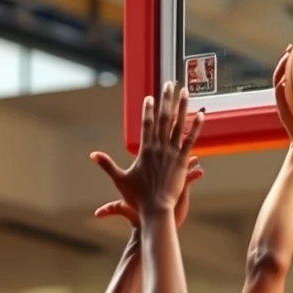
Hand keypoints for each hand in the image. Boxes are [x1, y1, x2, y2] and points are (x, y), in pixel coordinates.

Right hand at [89, 82, 204, 218]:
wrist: (156, 209)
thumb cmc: (138, 198)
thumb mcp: (120, 180)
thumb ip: (107, 165)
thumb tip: (92, 155)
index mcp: (144, 150)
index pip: (146, 124)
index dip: (148, 110)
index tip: (150, 97)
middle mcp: (158, 147)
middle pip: (163, 118)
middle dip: (166, 99)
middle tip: (169, 83)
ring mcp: (171, 153)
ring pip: (178, 124)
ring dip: (182, 106)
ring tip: (186, 91)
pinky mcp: (183, 161)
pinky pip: (191, 140)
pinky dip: (196, 127)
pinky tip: (201, 114)